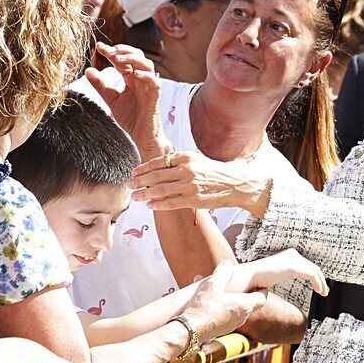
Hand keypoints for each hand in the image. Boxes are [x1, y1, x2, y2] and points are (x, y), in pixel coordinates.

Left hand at [85, 42, 167, 158]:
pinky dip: (146, 76)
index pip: (123, 59)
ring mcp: (149, 86)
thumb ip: (101, 85)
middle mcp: (141, 79)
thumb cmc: (131, 118)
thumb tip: (87, 70)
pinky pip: (154, 82)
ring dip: (132, 58)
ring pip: (147, 64)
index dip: (112, 51)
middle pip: (137, 56)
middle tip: (108, 51)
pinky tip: (135, 74)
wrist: (142, 137)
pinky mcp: (155, 97)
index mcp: (131, 79)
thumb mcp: (111, 99)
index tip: (99, 47)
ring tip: (117, 58)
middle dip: (123, 50)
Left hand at [129, 151, 270, 216]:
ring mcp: (190, 185)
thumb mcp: (196, 159)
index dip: (143, 168)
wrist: (234, 184)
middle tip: (129, 185)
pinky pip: (170, 203)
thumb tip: (156, 165)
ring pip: (160, 190)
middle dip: (139, 181)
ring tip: (135, 197)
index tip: (133, 173)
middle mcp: (187, 169)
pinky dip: (158, 204)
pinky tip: (150, 205)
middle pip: (156, 176)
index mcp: (186, 157)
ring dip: (144, 194)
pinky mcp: (194, 199)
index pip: (159, 161)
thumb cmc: (212, 171)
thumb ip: (177, 160)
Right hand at [182, 262, 267, 342]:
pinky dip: (224, 308)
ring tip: (222, 292)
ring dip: (233, 301)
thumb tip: (227, 264)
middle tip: (243, 286)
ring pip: (238, 311)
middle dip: (247, 293)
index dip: (263, 290)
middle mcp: (242, 317)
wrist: (190, 331)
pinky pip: (228, 317)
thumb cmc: (204, 307)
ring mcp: (232, 325)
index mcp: (244, 305)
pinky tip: (210, 302)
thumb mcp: (213, 285)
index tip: (261, 284)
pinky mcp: (222, 330)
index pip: (262, 298)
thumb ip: (222, 273)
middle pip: (251, 304)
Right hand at [239, 249, 327, 296]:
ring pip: (314, 271)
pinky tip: (319, 291)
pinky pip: (311, 275)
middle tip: (325, 291)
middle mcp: (293, 254)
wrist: (252, 276)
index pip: (307, 264)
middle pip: (313, 267)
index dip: (316, 275)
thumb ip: (286, 273)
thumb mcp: (278, 273)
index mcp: (289, 254)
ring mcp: (294, 259)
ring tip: (323, 293)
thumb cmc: (260, 277)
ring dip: (321, 283)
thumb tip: (294, 279)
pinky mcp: (294, 266)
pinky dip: (318, 283)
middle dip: (321, 279)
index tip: (319, 286)